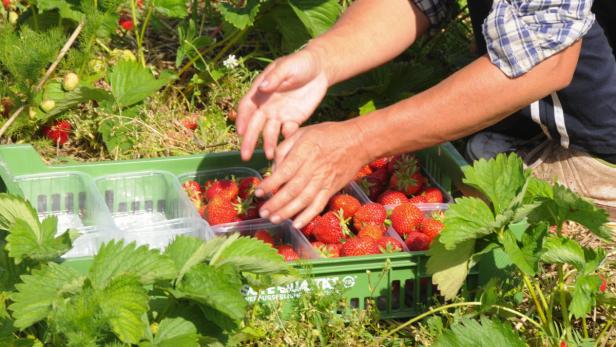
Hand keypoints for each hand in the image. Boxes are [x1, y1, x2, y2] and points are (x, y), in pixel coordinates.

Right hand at [236, 48, 328, 159]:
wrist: (320, 68)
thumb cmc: (300, 63)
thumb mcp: (287, 67)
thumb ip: (275, 78)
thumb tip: (262, 88)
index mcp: (261, 91)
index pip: (247, 107)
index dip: (242, 119)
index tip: (240, 132)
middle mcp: (267, 105)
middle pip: (255, 124)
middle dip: (250, 140)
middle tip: (245, 155)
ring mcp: (279, 114)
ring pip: (270, 132)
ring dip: (268, 144)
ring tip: (270, 156)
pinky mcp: (293, 119)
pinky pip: (288, 131)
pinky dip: (287, 137)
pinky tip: (288, 143)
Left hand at [255, 120, 370, 228]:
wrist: (357, 142)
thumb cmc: (327, 135)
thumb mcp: (303, 132)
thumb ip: (285, 148)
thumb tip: (274, 168)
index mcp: (305, 152)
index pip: (284, 171)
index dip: (271, 184)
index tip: (259, 192)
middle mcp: (314, 168)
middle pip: (292, 189)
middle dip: (276, 203)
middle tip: (262, 212)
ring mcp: (324, 181)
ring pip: (304, 200)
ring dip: (287, 212)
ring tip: (274, 219)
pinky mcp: (331, 189)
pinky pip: (318, 205)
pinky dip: (308, 216)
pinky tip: (296, 225)